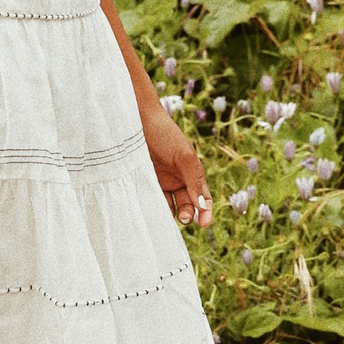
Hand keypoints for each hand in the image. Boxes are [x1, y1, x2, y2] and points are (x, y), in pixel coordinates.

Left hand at [142, 105, 212, 228]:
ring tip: (169, 218)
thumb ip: (193, 180)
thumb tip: (203, 206)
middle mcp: (178, 179)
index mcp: (192, 173)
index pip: (203, 198)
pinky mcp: (144, 182)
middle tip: (185, 218)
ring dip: (171, 215)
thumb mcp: (184, 156)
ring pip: (169, 206)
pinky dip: (153, 209)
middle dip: (189, 214)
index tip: (204, 223)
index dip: (206, 212)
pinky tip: (153, 213)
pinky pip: (151, 200)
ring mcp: (161, 182)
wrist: (137, 121)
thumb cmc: (165, 134)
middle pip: (187, 205)